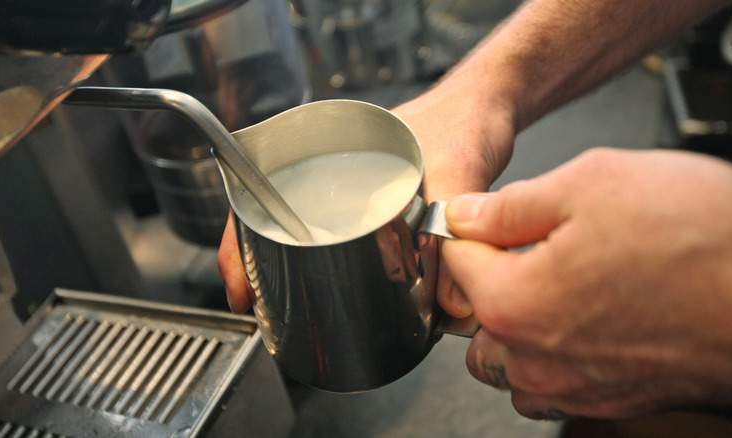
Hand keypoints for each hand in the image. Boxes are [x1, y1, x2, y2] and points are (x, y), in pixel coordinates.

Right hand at [219, 81, 516, 314]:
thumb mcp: (458, 168)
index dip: (241, 245)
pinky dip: (339, 264)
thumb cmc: (465, 115)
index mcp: (333, 151)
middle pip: (277, 222)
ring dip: (296, 267)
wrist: (491, 102)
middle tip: (260, 306)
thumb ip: (454, 230)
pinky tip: (346, 286)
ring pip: (310, 235)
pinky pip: (347, 240)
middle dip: (263, 265)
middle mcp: (336, 171)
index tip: (241, 286)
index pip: (262, 195)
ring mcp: (357, 189)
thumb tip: (448, 298)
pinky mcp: (383, 204)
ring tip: (290, 306)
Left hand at [442, 148, 731, 418]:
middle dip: (491, 278)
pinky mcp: (609, 400)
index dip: (472, 228)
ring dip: (517, 323)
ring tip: (563, 282)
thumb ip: (511, 205)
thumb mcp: (592, 183)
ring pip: (507, 359)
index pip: (455, 261)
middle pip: (474, 317)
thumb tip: (466, 216)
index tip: (489, 217)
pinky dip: (552, 354)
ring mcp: (572, 388)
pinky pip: (550, 383)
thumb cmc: (702, 240)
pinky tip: (589, 316)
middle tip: (534, 246)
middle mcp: (534, 359)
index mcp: (514, 302)